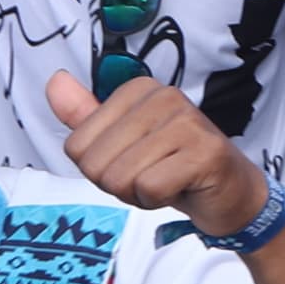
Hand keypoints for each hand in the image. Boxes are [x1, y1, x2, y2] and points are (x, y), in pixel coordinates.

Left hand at [46, 70, 271, 238]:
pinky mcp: (206, 152)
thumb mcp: (121, 142)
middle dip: (118, 185)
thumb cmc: (172, 167)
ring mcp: (188, 122)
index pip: (77, 146)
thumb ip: (85, 115)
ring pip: (120, 177)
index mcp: (138, 89)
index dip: (100, 169)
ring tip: (167, 182)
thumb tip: (54, 82)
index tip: (134, 163)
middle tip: (152, 176)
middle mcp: (164, 96)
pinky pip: (150, 188)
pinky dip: (159, 201)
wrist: (230, 193)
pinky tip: (180, 189)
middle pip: (95, 164)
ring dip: (139, 195)